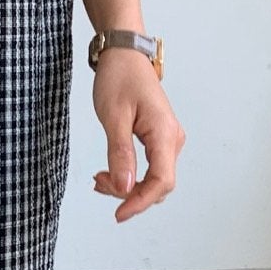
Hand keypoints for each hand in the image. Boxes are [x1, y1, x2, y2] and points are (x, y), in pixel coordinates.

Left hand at [91, 47, 185, 220]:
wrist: (124, 54)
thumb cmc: (119, 78)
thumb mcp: (113, 116)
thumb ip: (120, 154)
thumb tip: (125, 187)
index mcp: (164, 133)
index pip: (161, 181)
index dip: (140, 202)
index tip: (118, 215)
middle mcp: (172, 139)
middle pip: (158, 184)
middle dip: (129, 193)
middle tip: (98, 183)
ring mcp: (168, 139)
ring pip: (153, 178)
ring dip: (127, 186)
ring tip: (99, 178)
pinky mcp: (159, 139)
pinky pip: (150, 168)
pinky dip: (130, 175)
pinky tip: (110, 173)